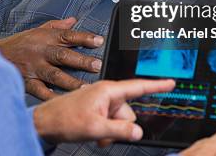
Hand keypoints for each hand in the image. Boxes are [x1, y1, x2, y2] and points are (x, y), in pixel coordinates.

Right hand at [0, 17, 103, 99]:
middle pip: (63, 55)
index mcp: (45, 38)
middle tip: (97, 65)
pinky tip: (64, 101)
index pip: (68, 35)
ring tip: (86, 88)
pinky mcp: (28, 82)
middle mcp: (41, 52)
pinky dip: (52, 97)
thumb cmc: (19, 43)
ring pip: (55, 75)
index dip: (84, 37)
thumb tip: (74, 20)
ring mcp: (34, 68)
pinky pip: (42, 91)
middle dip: (81, 60)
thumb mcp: (37, 30)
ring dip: (71, 82)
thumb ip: (57, 26)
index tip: (99, 40)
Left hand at [33, 79, 174, 146]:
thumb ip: (119, 130)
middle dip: (121, 126)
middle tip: (104, 134)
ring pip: (120, 120)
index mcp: (107, 90)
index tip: (171, 81)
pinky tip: (96, 134)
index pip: (138, 87)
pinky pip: (111, 122)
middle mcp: (106, 94)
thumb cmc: (64, 119)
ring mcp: (101, 102)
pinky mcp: (96, 110)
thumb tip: (137, 132)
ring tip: (96, 134)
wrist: (45, 123)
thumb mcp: (95, 127)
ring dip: (112, 131)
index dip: (156, 85)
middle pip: (129, 112)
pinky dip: (107, 130)